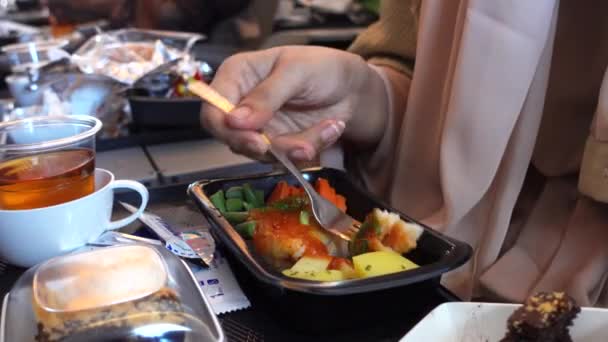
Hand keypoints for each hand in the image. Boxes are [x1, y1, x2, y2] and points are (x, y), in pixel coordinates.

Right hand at [201, 46, 389, 161]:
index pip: (212, 108)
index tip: (254, 140)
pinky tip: (331, 128)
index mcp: (237, 76)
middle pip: (232, 137)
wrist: (353, 89)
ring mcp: (259, 128)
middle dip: (269, 146)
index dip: (226, 128)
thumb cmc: (323, 68)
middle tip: (300, 148)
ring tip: (330, 127)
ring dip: (299, 145)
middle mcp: (241, 104)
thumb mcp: (296, 72)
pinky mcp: (278, 145)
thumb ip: (266, 96)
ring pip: (263, 153)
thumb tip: (233, 120)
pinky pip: (286, 158)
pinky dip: (311, 147)